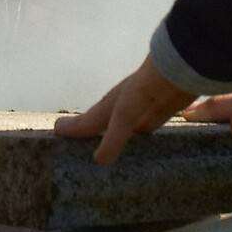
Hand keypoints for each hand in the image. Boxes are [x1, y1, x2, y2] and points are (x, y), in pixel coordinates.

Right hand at [53, 56, 197, 164]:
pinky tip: (140, 149)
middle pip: (102, 124)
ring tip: (107, 154)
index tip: (56, 132)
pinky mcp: (158, 114)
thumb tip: (98, 160)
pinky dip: (137, 141)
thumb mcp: (124, 114)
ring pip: (122, 130)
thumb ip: (112, 138)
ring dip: (114, 139)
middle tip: (78, 148)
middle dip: (91, 134)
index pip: (86, 121)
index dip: (73, 128)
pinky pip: (143, 132)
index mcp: (109, 106)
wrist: (175, 71)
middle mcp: (122, 109)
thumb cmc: (143, 90)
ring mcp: (140, 111)